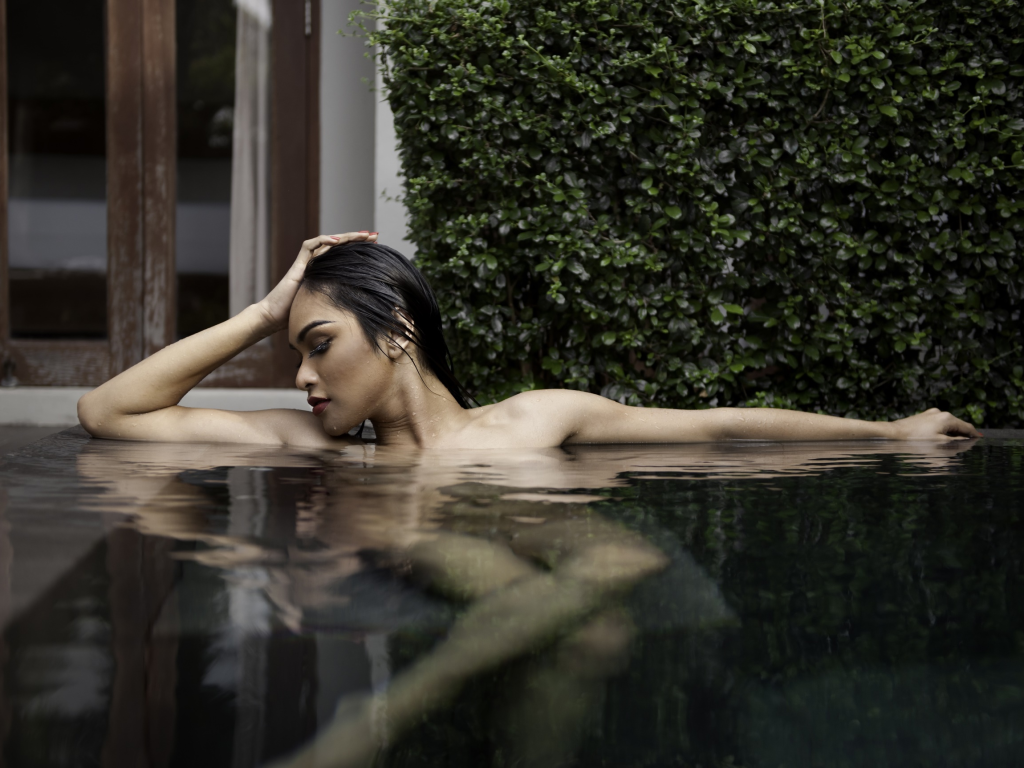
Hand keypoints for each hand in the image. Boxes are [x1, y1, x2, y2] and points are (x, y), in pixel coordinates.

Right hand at [255, 231, 377, 331]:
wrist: (275, 318)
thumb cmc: (298, 316)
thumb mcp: (327, 307)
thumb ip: (340, 302)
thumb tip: (364, 307)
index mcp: (325, 273)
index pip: (344, 256)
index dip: (358, 250)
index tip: (376, 246)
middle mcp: (316, 265)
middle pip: (338, 246)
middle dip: (356, 239)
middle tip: (374, 235)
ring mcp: (306, 264)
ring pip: (326, 243)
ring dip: (344, 237)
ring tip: (361, 235)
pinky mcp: (297, 266)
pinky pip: (309, 246)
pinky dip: (322, 241)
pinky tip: (336, 241)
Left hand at [889, 408, 980, 440]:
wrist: (895, 433)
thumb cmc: (916, 439)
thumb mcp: (940, 443)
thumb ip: (956, 441)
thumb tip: (966, 440)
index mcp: (947, 418)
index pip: (966, 426)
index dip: (974, 434)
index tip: (980, 438)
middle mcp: (940, 413)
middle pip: (957, 424)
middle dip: (962, 434)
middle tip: (968, 443)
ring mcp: (931, 413)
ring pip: (947, 423)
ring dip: (952, 432)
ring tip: (954, 442)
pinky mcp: (923, 416)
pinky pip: (938, 423)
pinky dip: (942, 430)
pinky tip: (940, 437)